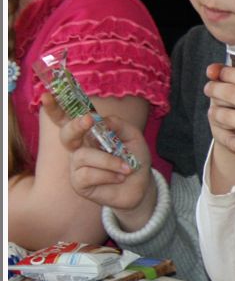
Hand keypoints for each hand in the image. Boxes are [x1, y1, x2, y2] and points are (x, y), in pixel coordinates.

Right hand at [42, 95, 152, 218]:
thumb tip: (100, 119)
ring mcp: (77, 165)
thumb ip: (117, 124)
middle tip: (88, 120)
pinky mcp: (79, 182)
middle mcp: (79, 148)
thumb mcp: (132, 136)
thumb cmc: (134, 158)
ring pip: (82, 156)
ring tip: (126, 167)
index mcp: (89, 133)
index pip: (68, 119)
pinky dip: (108, 174)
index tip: (47, 96)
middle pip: (66, 134)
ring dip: (109, 161)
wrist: (141, 184)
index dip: (55, 108)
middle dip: (75, 126)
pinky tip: (118, 177)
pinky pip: (87, 174)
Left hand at [203, 64, 234, 178]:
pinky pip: (230, 139)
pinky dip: (223, 137)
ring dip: (215, 113)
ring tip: (212, 111)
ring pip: (224, 115)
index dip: (228, 72)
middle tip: (209, 88)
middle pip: (229, 92)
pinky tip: (223, 135)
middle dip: (214, 89)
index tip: (220, 71)